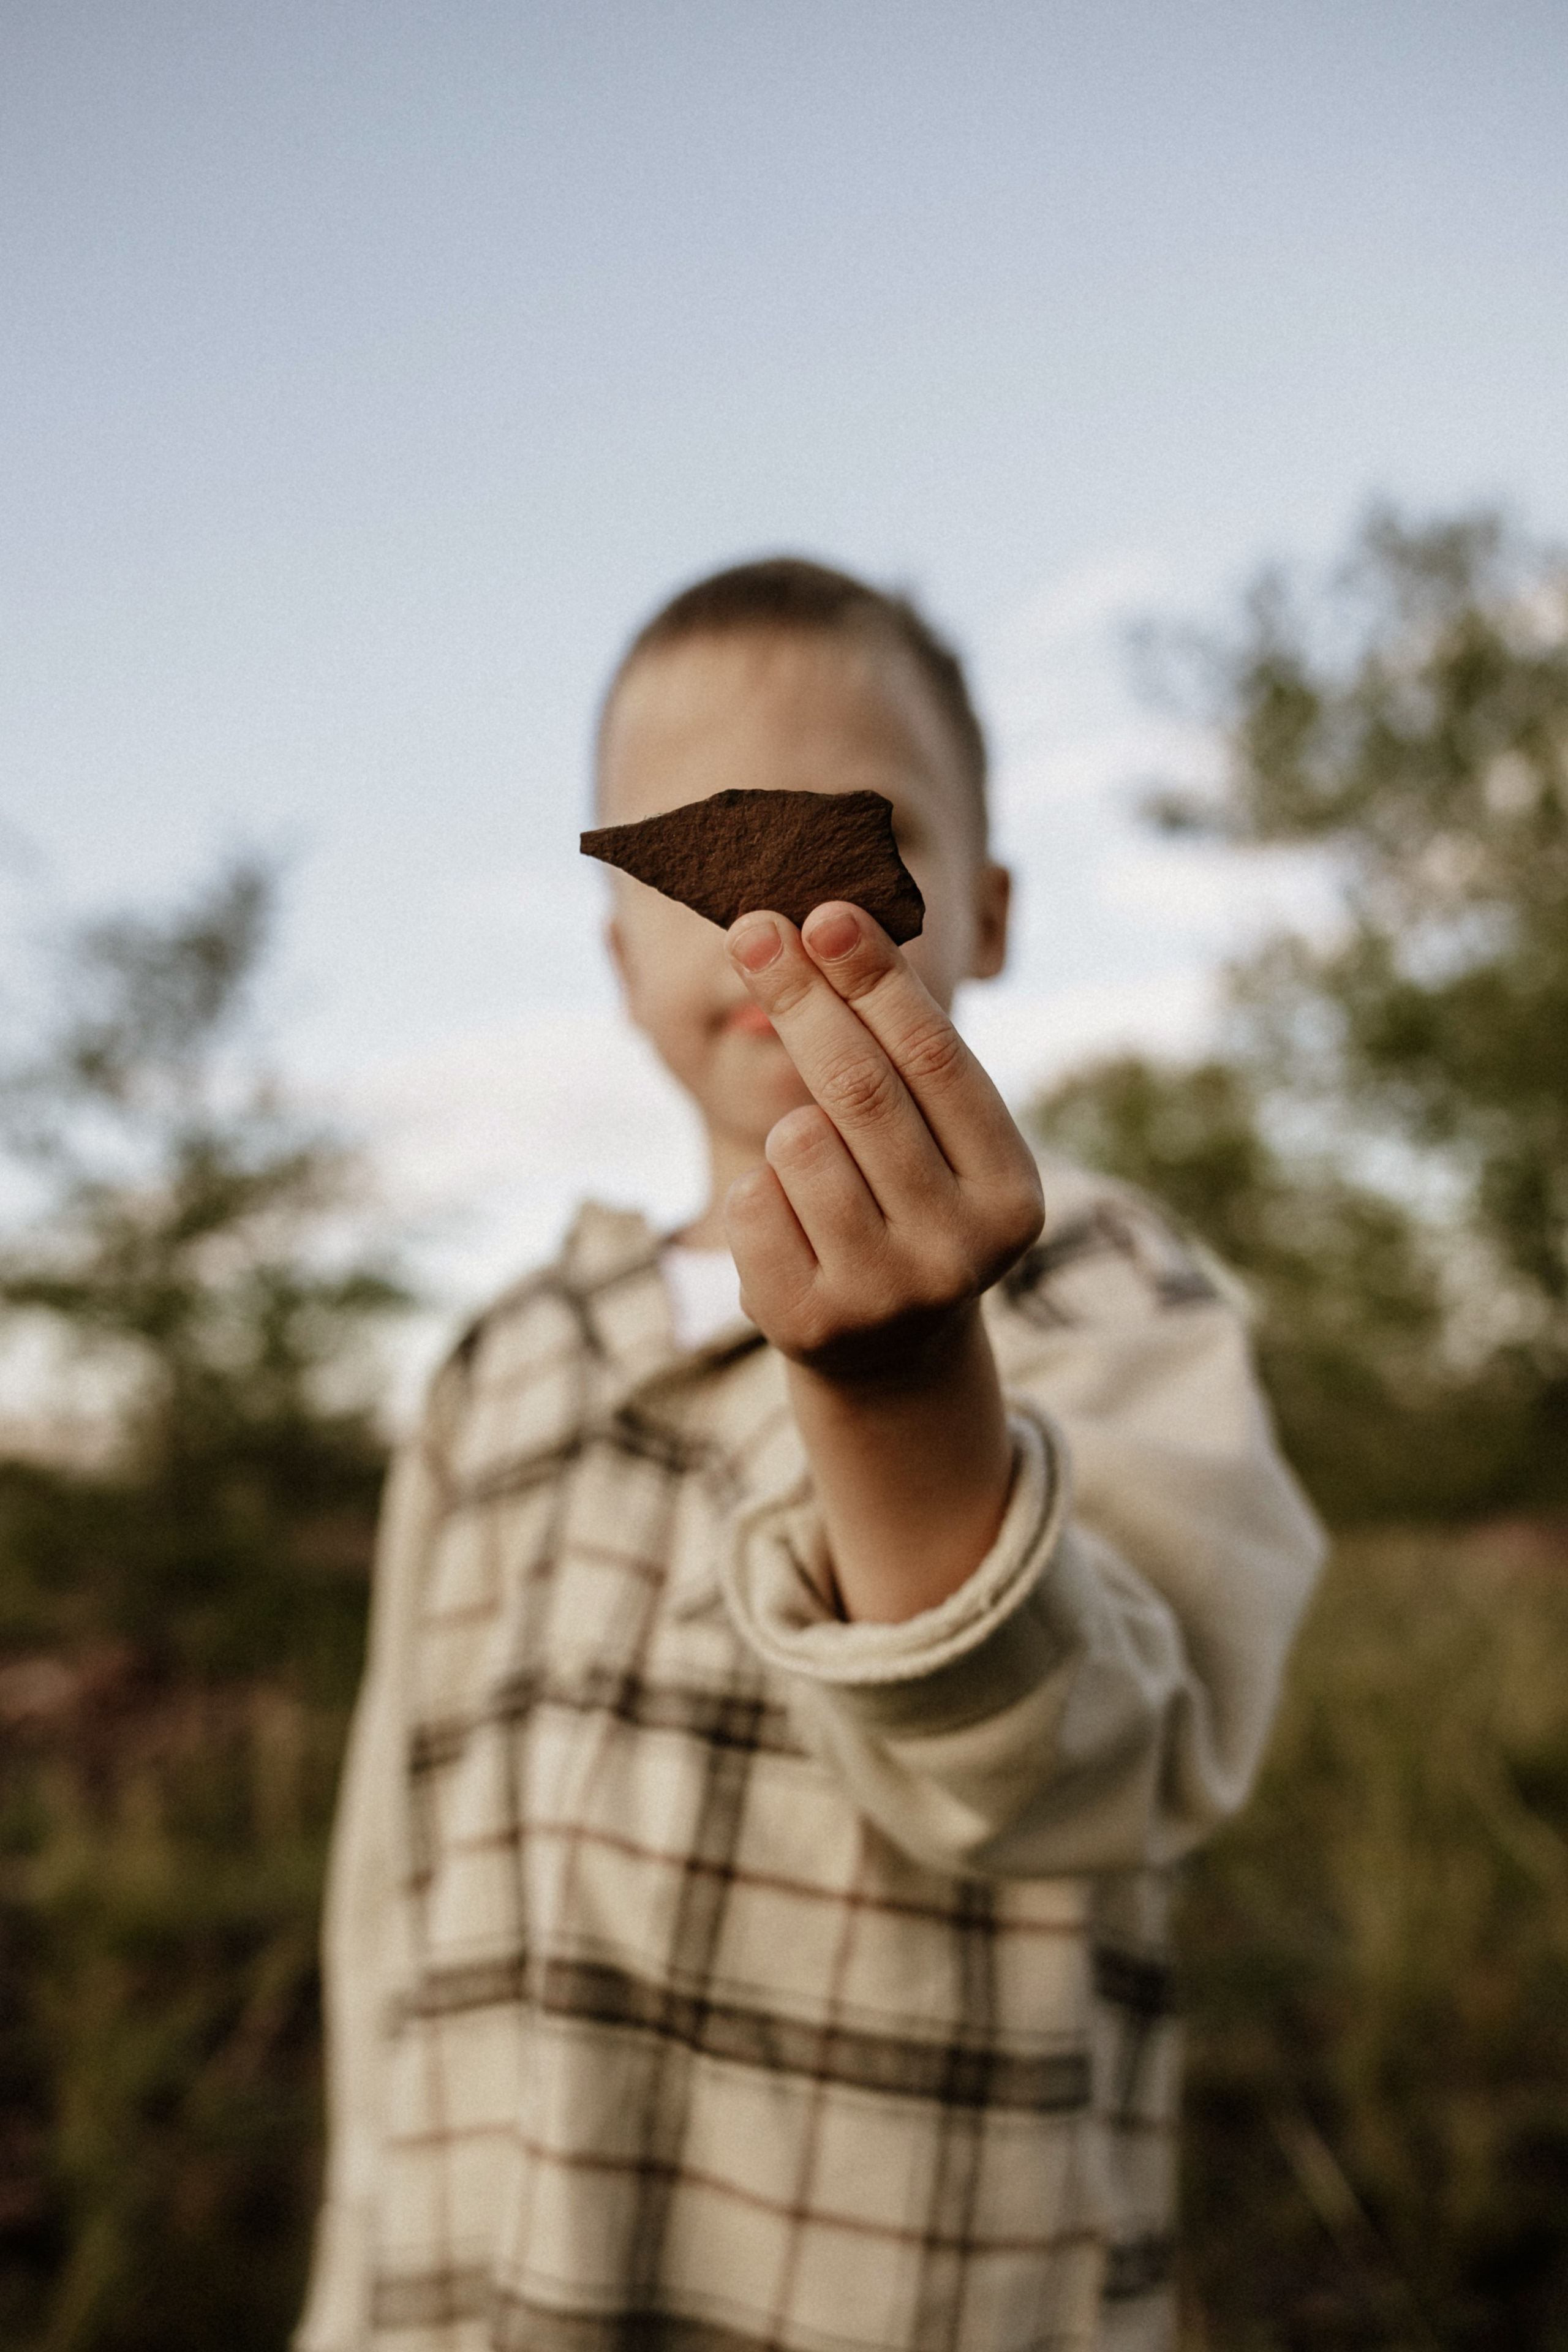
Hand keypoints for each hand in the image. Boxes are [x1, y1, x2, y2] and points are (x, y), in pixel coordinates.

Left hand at [723, 901, 1043, 1385]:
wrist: (889, 1358)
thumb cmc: (909, 1208)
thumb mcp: (936, 1145)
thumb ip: (905, 1059)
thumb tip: (825, 926)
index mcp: (1011, 1192)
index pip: (937, 1057)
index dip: (876, 979)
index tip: (825, 913)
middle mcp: (961, 1249)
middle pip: (859, 1087)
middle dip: (800, 995)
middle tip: (752, 927)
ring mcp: (885, 1292)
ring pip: (797, 1140)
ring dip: (789, 1126)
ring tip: (817, 1166)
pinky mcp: (809, 1322)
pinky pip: (751, 1200)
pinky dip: (757, 1191)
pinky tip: (792, 1225)